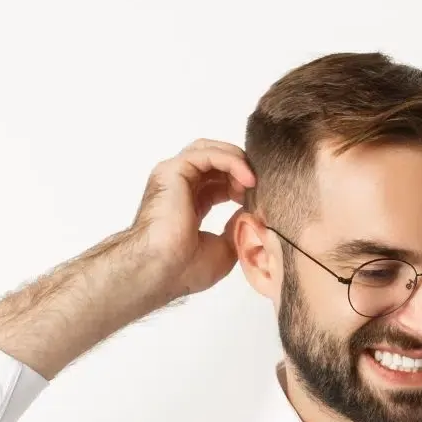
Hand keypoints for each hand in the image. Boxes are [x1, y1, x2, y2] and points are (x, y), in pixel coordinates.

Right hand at [126, 138, 256, 302]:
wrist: (161, 270)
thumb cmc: (184, 268)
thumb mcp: (225, 249)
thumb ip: (237, 228)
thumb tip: (252, 214)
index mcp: (189, 204)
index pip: (218, 180)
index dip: (241, 184)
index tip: (260, 199)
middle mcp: (179, 187)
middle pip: (215, 160)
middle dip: (241, 169)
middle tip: (260, 188)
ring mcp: (174, 177)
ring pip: (210, 151)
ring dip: (237, 161)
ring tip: (254, 181)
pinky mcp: (173, 170)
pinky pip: (207, 154)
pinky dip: (231, 161)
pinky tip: (246, 178)